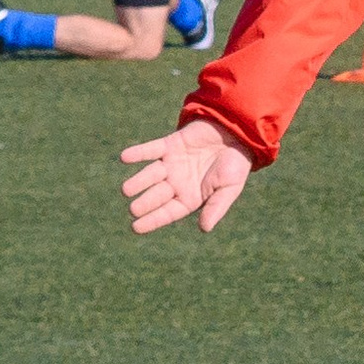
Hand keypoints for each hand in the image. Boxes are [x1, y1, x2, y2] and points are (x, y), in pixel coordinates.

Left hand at [121, 118, 252, 233]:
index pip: (169, 212)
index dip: (153, 220)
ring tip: (126, 190)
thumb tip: (204, 229)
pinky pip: (151, 150)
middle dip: (145, 202)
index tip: (136, 227)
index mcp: (192, 197)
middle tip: (134, 209)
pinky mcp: (170, 145)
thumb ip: (216, 207)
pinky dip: (138, 153)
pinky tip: (124, 158)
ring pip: (151, 174)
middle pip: (157, 195)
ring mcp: (173, 163)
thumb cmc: (237, 165)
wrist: (238, 134)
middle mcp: (179, 182)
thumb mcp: (230, 189)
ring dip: (139, 181)